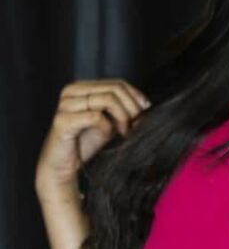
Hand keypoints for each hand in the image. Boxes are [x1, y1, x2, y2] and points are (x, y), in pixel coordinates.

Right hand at [35, 78, 150, 198]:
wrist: (63, 165)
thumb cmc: (85, 143)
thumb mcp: (110, 123)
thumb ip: (124, 112)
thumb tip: (146, 107)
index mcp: (82, 87)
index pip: (117, 82)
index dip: (135, 96)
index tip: (144, 112)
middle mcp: (72, 91)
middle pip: (114, 88)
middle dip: (131, 107)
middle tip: (134, 125)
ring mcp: (65, 105)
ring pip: (107, 99)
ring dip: (122, 116)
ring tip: (124, 131)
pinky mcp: (62, 121)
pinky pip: (95, 116)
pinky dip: (107, 126)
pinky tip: (108, 134)